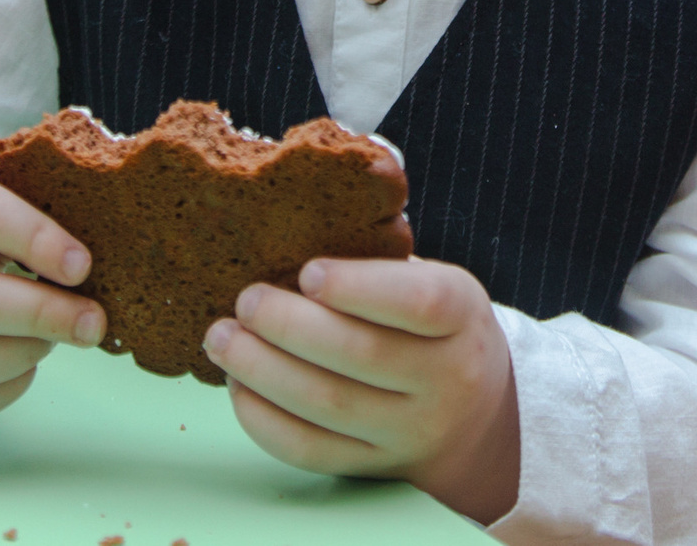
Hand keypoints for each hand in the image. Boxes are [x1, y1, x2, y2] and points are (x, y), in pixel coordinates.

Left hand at [205, 257, 520, 524]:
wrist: (474, 418)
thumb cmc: (434, 328)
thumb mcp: (435, 283)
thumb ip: (380, 264)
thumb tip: (293, 229)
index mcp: (462, 315)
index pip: (420, 302)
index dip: (360, 288)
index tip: (308, 272)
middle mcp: (447, 378)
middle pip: (363, 355)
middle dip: (291, 326)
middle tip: (247, 300)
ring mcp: (410, 430)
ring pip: (329, 404)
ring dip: (263, 370)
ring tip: (222, 338)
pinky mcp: (373, 465)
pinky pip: (311, 449)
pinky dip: (264, 419)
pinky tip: (238, 384)